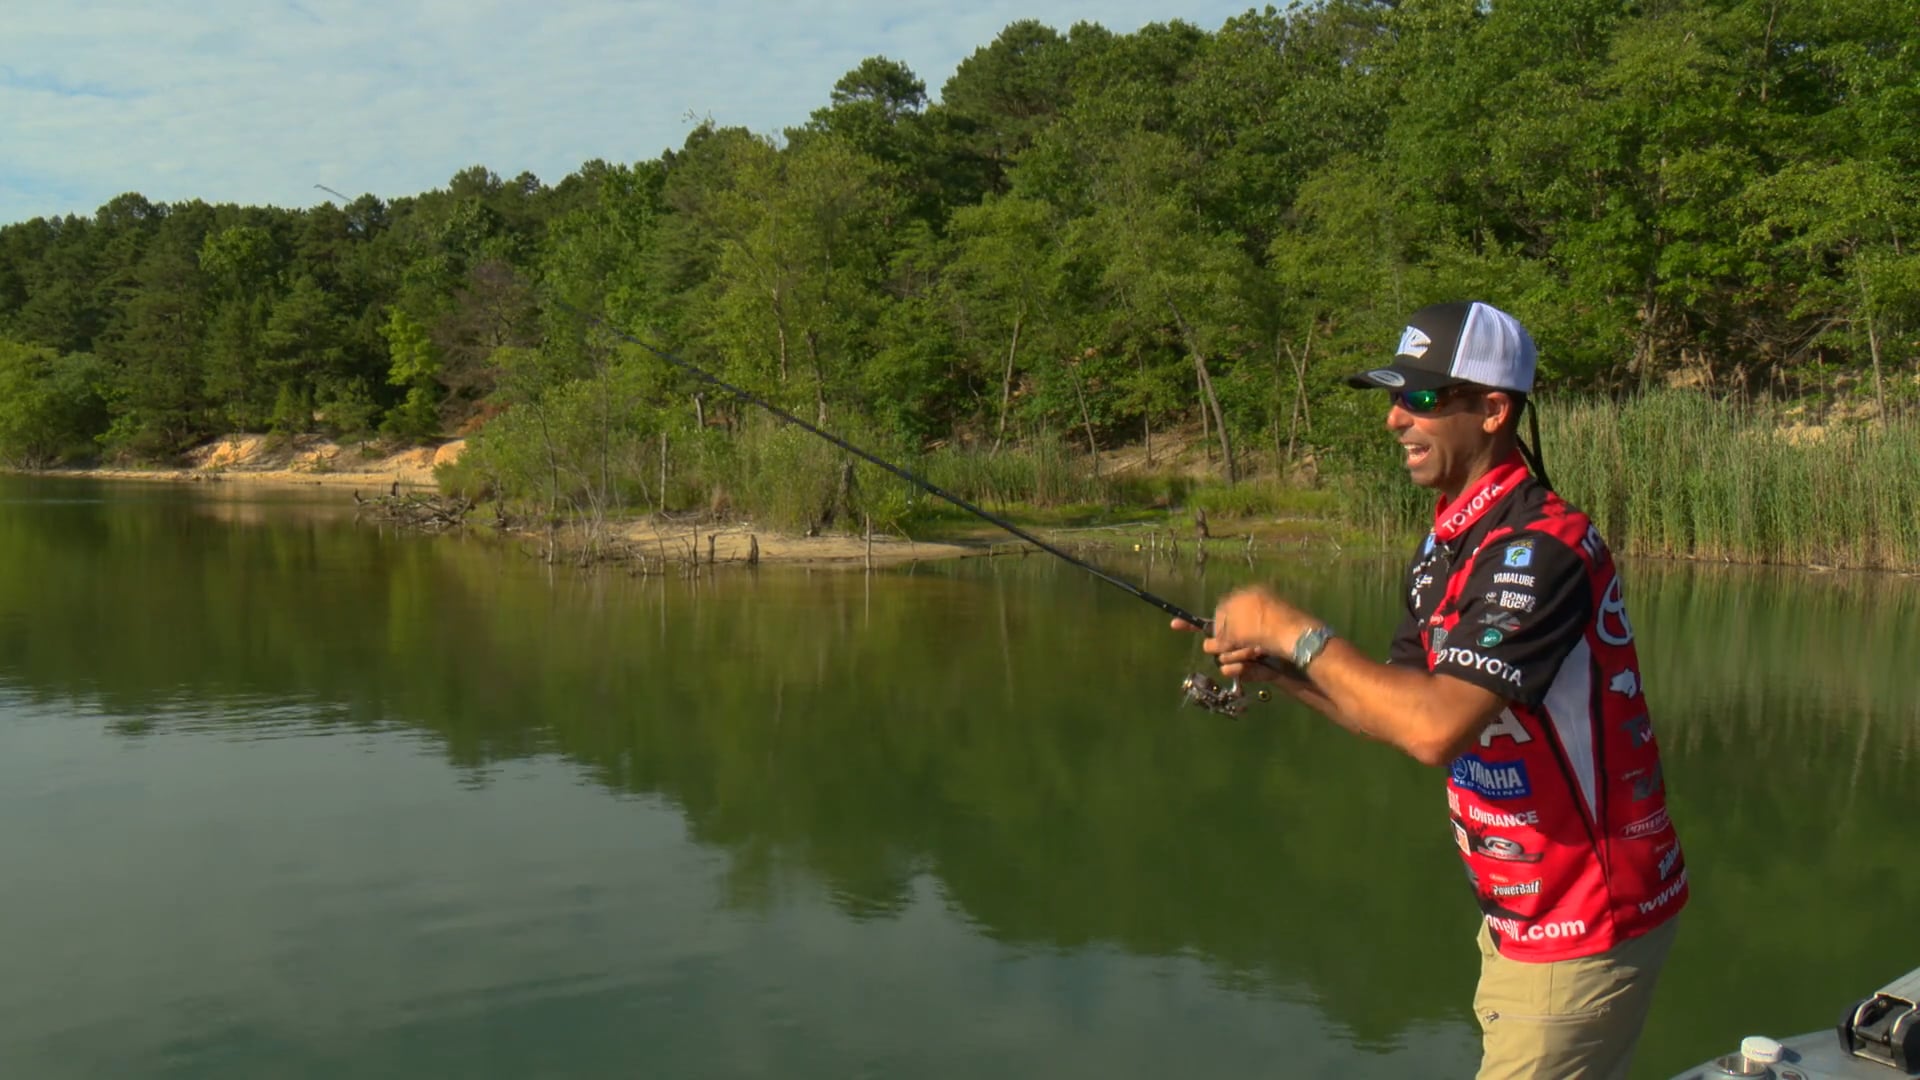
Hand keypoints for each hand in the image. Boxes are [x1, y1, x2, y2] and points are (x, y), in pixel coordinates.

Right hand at [1170, 586, 1314, 683]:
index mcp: (1253, 601)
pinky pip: (1246, 669)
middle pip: (1224, 635)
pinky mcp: (1270, 667)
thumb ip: (1220, 631)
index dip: (1208, 622)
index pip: (1222, 611)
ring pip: (1232, 655)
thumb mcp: (1240, 623)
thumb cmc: (1272, 628)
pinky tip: (1246, 670)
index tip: (1177, 626)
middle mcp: (1257, 622)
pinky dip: (1243, 670)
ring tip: (1253, 655)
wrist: (1308, 652)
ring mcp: (1264, 646)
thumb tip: (1211, 642)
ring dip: (1235, 656)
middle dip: (1224, 642)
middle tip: (1236, 644)